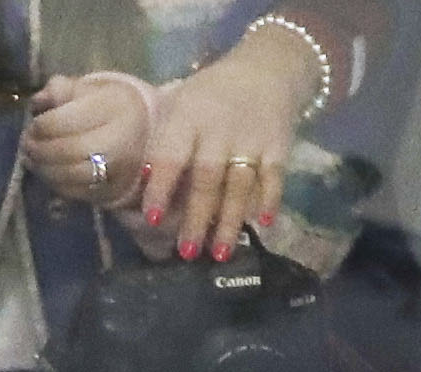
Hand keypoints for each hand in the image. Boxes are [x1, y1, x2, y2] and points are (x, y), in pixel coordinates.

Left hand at [18, 70, 154, 210]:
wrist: (148, 133)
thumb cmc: (112, 107)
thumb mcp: (91, 89)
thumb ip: (62, 90)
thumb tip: (37, 101)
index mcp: (114, 107)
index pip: (66, 121)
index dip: (41, 126)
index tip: (32, 125)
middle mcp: (119, 139)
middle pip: (67, 150)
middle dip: (40, 150)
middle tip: (26, 145)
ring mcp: (118, 169)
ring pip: (70, 175)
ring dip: (43, 169)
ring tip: (32, 159)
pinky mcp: (112, 191)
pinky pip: (76, 192)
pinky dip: (55, 184)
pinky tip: (46, 172)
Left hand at [128, 30, 309, 257]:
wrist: (267, 69)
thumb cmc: (210, 97)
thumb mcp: (181, 105)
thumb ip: (165, 143)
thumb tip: (142, 188)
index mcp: (188, 117)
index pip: (172, 155)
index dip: (161, 187)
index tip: (151, 219)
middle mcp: (220, 130)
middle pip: (207, 178)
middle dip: (197, 217)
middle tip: (187, 252)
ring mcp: (251, 139)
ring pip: (240, 184)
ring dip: (230, 221)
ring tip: (220, 254)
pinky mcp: (278, 146)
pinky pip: (274, 177)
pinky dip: (270, 200)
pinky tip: (263, 224)